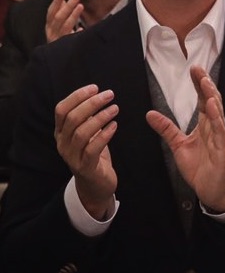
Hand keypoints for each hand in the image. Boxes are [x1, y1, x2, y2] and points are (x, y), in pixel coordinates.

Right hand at [45, 0, 84, 43]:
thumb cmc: (58, 36)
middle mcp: (51, 31)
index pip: (50, 11)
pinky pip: (71, 39)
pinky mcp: (64, 46)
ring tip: (81, 6)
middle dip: (67, 6)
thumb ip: (60, 11)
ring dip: (73, 15)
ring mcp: (58, 39)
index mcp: (48, 25)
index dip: (56, 2)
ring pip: (65, 26)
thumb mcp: (57, 24)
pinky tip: (81, 29)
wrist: (54, 58)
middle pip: (58, 17)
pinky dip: (76, 33)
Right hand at [54, 85, 117, 219]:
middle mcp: (63, 143)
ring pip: (82, 132)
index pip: (61, 109)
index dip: (77, 96)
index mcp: (61, 133)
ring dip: (100, 117)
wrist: (96, 185)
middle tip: (109, 95)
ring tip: (115, 109)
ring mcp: (72, 156)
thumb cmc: (94, 155)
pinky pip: (93, 148)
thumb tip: (97, 96)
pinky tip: (114, 126)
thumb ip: (88, 118)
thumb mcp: (89, 134)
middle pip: (72, 118)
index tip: (94, 88)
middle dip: (91, 103)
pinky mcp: (85, 167)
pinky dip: (104, 135)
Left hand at [146, 66, 224, 211]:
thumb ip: (166, 128)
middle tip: (199, 70)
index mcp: (205, 125)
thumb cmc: (198, 166)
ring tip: (206, 83)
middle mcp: (214, 128)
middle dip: (206, 85)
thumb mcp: (178, 144)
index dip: (199, 85)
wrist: (208, 189)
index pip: (203, 100)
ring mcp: (220, 138)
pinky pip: (220, 131)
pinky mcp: (222, 149)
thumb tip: (149, 113)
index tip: (194, 69)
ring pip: (218, 113)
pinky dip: (217, 118)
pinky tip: (213, 106)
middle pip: (212, 101)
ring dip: (213, 97)